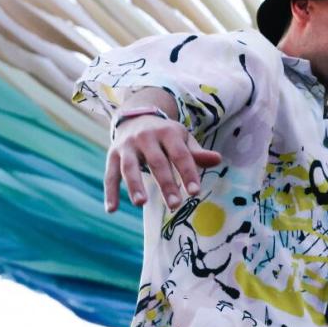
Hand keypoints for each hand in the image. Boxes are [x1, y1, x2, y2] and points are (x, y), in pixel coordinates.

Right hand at [105, 115, 221, 212]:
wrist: (136, 117)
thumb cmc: (165, 135)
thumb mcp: (182, 139)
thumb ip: (197, 153)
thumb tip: (218, 160)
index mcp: (168, 133)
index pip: (180, 155)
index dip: (188, 173)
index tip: (195, 192)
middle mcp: (146, 137)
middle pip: (157, 162)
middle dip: (166, 184)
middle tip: (175, 205)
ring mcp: (127, 146)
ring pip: (129, 167)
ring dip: (135, 185)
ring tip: (141, 203)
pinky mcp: (112, 155)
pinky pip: (110, 174)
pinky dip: (110, 192)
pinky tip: (112, 209)